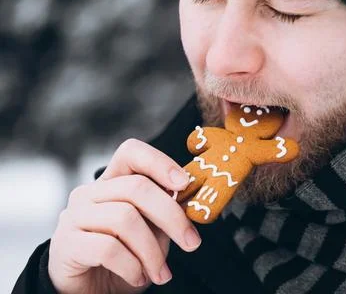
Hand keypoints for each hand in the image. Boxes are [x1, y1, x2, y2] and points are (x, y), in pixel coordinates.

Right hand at [48, 139, 201, 293]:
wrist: (90, 292)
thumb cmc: (124, 259)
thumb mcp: (151, 232)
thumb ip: (164, 213)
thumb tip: (189, 199)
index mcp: (112, 183)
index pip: (131, 153)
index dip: (160, 162)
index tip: (185, 184)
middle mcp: (90, 193)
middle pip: (137, 187)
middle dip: (172, 217)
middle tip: (192, 243)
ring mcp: (74, 216)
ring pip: (125, 219)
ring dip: (152, 251)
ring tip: (161, 273)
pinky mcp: (65, 244)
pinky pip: (108, 248)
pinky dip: (132, 267)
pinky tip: (138, 278)